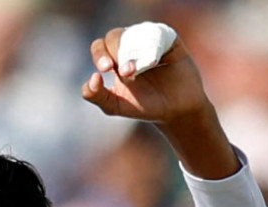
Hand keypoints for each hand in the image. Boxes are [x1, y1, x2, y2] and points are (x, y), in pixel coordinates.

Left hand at [81, 24, 209, 124]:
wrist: (176, 111)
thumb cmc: (145, 107)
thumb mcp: (116, 106)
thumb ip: (96, 96)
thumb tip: (92, 78)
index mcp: (114, 60)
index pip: (100, 46)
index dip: (99, 53)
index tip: (105, 68)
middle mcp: (130, 47)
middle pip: (115, 37)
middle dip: (117, 53)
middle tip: (125, 73)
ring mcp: (149, 42)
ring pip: (136, 34)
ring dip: (135, 51)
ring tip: (139, 70)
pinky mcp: (170, 41)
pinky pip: (159, 34)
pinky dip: (154, 46)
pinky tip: (155, 62)